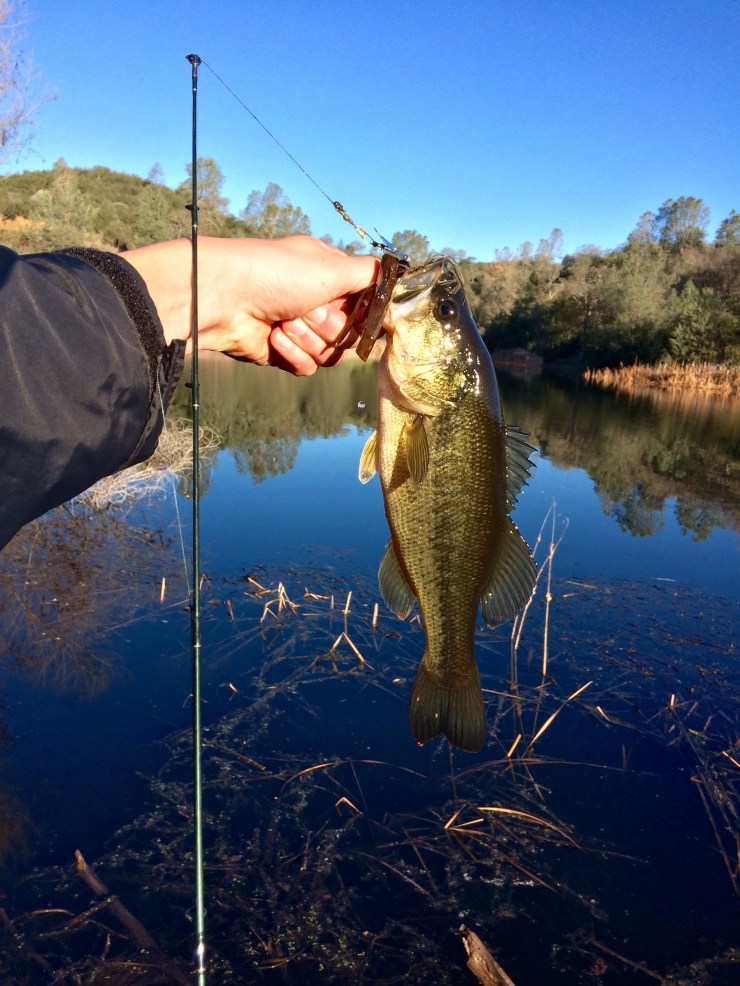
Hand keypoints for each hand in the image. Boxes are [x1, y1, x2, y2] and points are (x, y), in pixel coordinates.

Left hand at [124, 236, 378, 375]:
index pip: (367, 302)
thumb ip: (372, 274)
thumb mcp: (332, 266)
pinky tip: (275, 340)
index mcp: (330, 275)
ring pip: (330, 354)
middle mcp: (317, 301)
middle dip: (331, 325)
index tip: (369, 317)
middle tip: (307, 309)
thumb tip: (401, 270)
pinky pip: (308, 367)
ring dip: (309, 340)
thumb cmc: (276, 273)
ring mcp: (300, 328)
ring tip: (284, 323)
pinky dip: (294, 355)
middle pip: (351, 333)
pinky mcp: (283, 353)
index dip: (368, 313)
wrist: (224, 299)